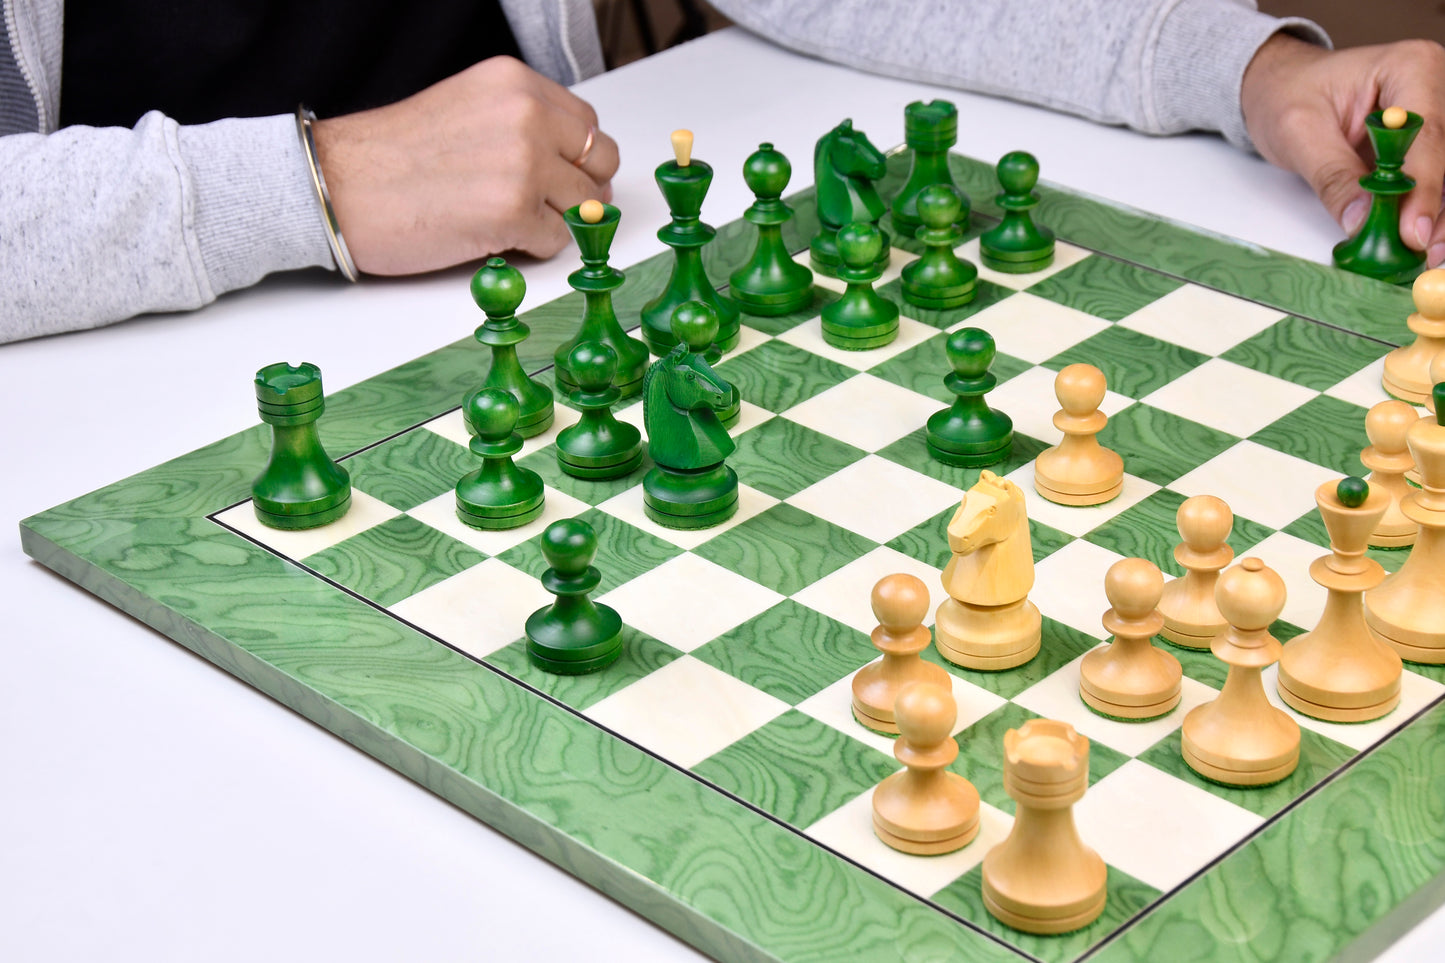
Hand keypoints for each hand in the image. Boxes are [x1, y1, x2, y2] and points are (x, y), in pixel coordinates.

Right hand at [312, 56, 619, 274]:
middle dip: (581, 189)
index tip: (560, 177)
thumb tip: (573, 165)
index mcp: (514, 84)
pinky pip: (558, 242)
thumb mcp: (466, 110)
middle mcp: (526, 116)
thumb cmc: (390, 157)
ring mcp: (524, 164)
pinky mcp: (514, 212)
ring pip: (586, 205)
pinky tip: (495, 237)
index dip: (578, 158)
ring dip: (557, 221)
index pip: (586, 123)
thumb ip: (521, 125)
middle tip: (547, 206)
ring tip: (510, 221)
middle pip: (600, 161)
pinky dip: (534, 249)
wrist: (338, 187)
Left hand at [1241, 34, 1444, 266]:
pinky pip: (1436, 179)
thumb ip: (1333, 176)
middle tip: (1424, 251)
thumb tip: (1362, 219)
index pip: (1428, 135)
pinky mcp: (1428, 143)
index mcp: (1409, 68)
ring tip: (1425, 252)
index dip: (1424, 188)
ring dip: (1440, 214)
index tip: (1414, 231)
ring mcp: (1438, 113)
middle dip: (1439, 208)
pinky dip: (1429, 209)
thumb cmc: (1288, 95)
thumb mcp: (1299, 134)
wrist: (1281, 87)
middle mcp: (1435, 87)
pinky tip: (1418, 238)